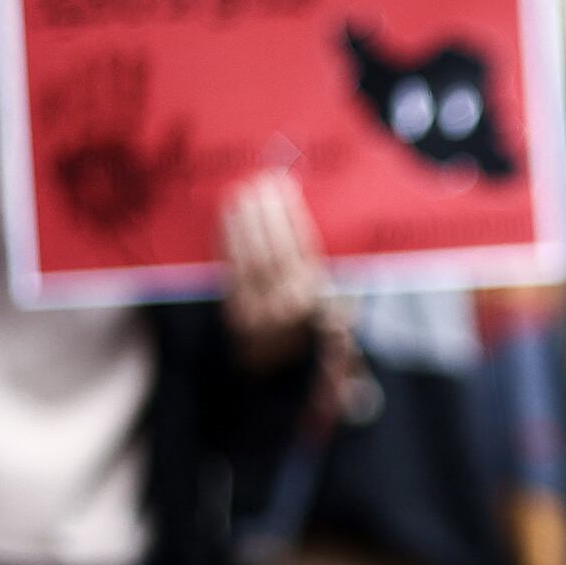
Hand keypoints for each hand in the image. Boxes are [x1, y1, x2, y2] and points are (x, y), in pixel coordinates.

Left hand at [220, 170, 326, 370]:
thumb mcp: (338, 315)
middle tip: (258, 183)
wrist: (282, 381)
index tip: (283, 187)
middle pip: (273, 250)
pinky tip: (226, 221)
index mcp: (317, 300)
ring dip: (243, 224)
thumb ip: (337, 285)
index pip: (303, 248)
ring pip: (249, 259)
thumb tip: (339, 258)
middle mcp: (287, 305)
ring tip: (240, 194)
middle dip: (265, 214)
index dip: (291, 215)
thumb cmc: (314, 340)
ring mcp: (258, 310)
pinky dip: (227, 244)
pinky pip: (230, 272)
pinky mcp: (235, 313)